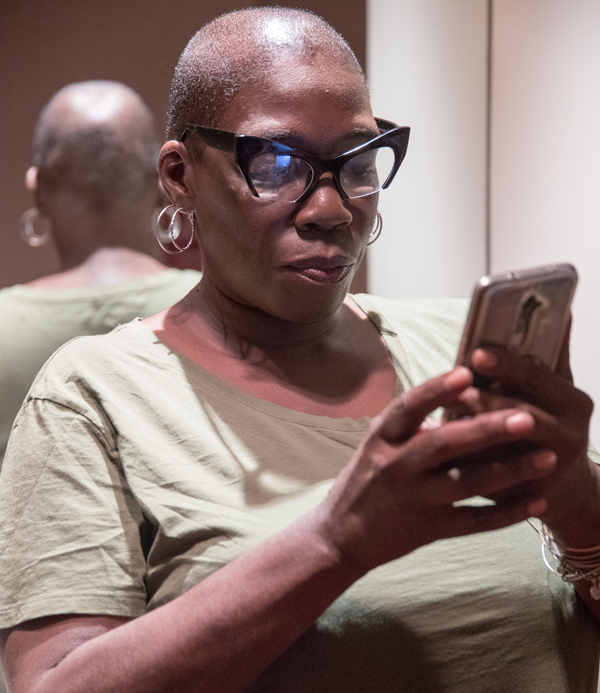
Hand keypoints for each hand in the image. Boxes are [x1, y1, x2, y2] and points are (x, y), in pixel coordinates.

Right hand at [314, 367, 556, 571]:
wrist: (341, 535)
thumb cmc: (366, 480)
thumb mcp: (378, 444)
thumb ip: (413, 423)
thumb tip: (461, 392)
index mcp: (382, 438)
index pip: (408, 407)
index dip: (436, 390)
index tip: (467, 373)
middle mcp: (396, 466)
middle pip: (444, 444)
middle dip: (487, 429)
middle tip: (526, 417)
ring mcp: (413, 500)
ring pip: (466, 484)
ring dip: (510, 471)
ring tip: (547, 457)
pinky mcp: (428, 530)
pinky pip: (474, 521)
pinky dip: (507, 513)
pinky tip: (537, 502)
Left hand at [460, 340, 599, 546]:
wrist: (564, 488)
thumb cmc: (553, 425)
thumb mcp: (557, 389)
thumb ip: (552, 353)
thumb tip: (561, 306)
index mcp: (572, 402)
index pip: (537, 377)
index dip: (507, 365)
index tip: (476, 352)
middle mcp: (568, 435)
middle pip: (523, 415)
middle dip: (488, 402)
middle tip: (458, 390)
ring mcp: (550, 469)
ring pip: (509, 451)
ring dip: (477, 436)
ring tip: (448, 420)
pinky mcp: (530, 497)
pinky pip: (496, 481)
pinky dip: (472, 467)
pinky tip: (446, 455)